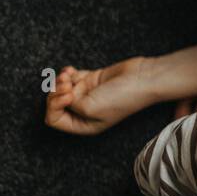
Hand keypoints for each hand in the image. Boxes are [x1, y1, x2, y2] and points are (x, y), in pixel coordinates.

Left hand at [45, 56, 159, 134]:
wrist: (142, 78)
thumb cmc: (121, 98)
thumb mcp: (89, 108)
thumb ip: (67, 104)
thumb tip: (59, 94)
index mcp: (84, 125)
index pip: (54, 119)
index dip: (54, 106)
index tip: (67, 96)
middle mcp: (84, 112)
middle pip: (55, 103)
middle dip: (56, 91)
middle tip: (67, 84)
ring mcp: (87, 95)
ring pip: (60, 88)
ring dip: (60, 80)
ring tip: (68, 75)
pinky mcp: (90, 81)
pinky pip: (69, 77)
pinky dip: (66, 73)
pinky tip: (71, 70)